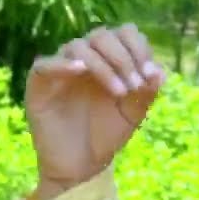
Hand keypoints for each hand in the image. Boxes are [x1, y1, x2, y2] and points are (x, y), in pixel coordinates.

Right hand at [25, 24, 164, 199]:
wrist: (82, 165)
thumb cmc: (107, 134)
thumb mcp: (134, 113)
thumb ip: (147, 91)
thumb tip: (160, 71)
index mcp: (110, 59)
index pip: (124, 33)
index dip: (139, 48)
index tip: (150, 74)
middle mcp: (85, 59)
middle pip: (102, 35)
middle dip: (124, 58)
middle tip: (135, 86)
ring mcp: (61, 69)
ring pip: (78, 46)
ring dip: (104, 65)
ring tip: (121, 92)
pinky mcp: (38, 84)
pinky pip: (45, 64)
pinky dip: (63, 63)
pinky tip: (81, 70)